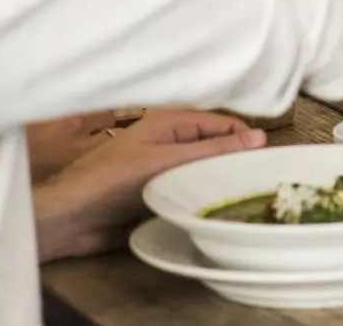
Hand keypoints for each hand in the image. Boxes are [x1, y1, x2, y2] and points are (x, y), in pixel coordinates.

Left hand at [33, 110, 265, 261]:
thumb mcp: (166, 161)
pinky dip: (206, 199)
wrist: (70, 220)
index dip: (245, 137)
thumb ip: (212, 151)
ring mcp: (164, 171)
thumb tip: (260, 137)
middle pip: (215, 147)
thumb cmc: (111, 180)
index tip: (272, 156)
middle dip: (237, 159)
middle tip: (268, 178)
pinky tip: (224, 210)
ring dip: (222, 182)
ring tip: (253, 195)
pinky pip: (191, 194)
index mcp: (169, 122)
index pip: (220, 123)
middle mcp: (169, 143)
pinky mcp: (159, 196)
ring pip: (205, 172)